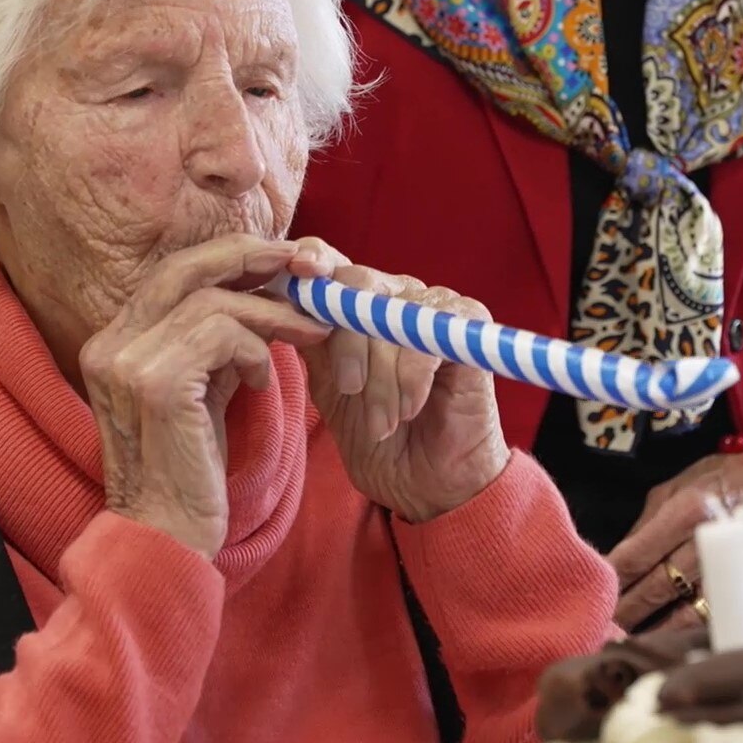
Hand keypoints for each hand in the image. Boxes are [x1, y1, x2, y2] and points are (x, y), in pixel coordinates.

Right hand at [79, 235, 329, 558]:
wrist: (165, 539)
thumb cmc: (187, 473)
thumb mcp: (197, 394)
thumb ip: (211, 345)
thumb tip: (255, 297)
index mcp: (111, 343)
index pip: (171, 274)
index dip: (227, 258)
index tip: (278, 261)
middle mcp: (109, 345)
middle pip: (184, 267)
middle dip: (249, 257)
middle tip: (303, 263)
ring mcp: (128, 363)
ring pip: (213, 301)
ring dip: (272, 312)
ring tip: (309, 332)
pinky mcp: (158, 385)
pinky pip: (223, 335)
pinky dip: (256, 350)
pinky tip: (262, 383)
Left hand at [287, 240, 509, 523]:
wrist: (426, 482)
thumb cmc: (377, 435)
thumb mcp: (329, 389)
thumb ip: (308, 342)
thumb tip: (274, 301)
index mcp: (355, 304)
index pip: (329, 262)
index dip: (313, 259)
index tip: (299, 270)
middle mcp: (393, 295)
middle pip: (358, 284)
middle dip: (346, 342)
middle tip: (349, 389)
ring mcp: (431, 306)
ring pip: (392, 315)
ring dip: (382, 377)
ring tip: (383, 422)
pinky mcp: (468, 324)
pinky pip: (430, 335)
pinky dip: (413, 377)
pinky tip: (410, 408)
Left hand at [608, 430, 742, 630]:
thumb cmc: (718, 479)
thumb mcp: (673, 489)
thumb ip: (644, 526)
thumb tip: (613, 563)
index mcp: (688, 511)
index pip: (637, 555)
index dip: (609, 579)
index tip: (585, 593)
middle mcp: (710, 542)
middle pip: (657, 588)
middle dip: (624, 612)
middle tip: (594, 629)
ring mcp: (734, 569)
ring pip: (684, 613)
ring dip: (652, 631)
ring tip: (623, 644)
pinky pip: (710, 619)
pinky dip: (683, 635)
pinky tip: (662, 644)